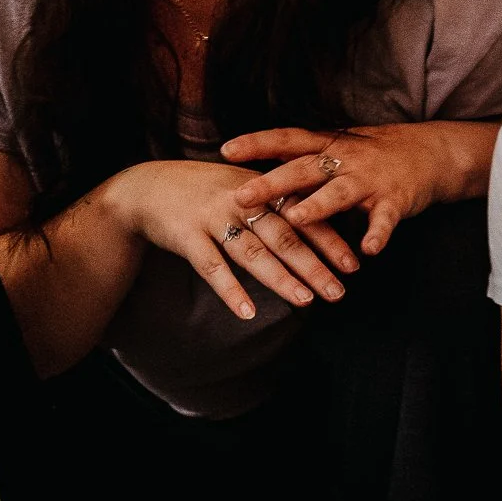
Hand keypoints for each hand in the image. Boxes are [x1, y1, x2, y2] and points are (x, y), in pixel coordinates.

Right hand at [102, 158, 353, 319]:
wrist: (147, 187)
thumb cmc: (203, 191)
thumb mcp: (242, 189)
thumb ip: (275, 205)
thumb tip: (317, 229)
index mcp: (259, 188)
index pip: (302, 216)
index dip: (330, 241)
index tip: (354, 266)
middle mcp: (240, 200)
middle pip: (284, 236)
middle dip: (314, 266)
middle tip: (339, 292)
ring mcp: (213, 217)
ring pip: (253, 252)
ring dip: (280, 278)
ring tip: (305, 301)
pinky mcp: (187, 235)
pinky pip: (212, 267)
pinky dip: (230, 290)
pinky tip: (248, 312)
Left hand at [222, 123, 440, 256]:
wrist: (432, 152)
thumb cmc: (374, 154)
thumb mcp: (337, 149)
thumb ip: (303, 160)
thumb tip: (256, 166)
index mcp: (328, 145)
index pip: (287, 139)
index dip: (256, 143)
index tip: (225, 150)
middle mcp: (346, 158)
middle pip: (304, 169)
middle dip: (272, 183)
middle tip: (241, 197)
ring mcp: (370, 179)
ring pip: (339, 192)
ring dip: (318, 206)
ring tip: (297, 219)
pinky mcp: (395, 199)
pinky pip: (385, 219)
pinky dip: (377, 234)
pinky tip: (368, 250)